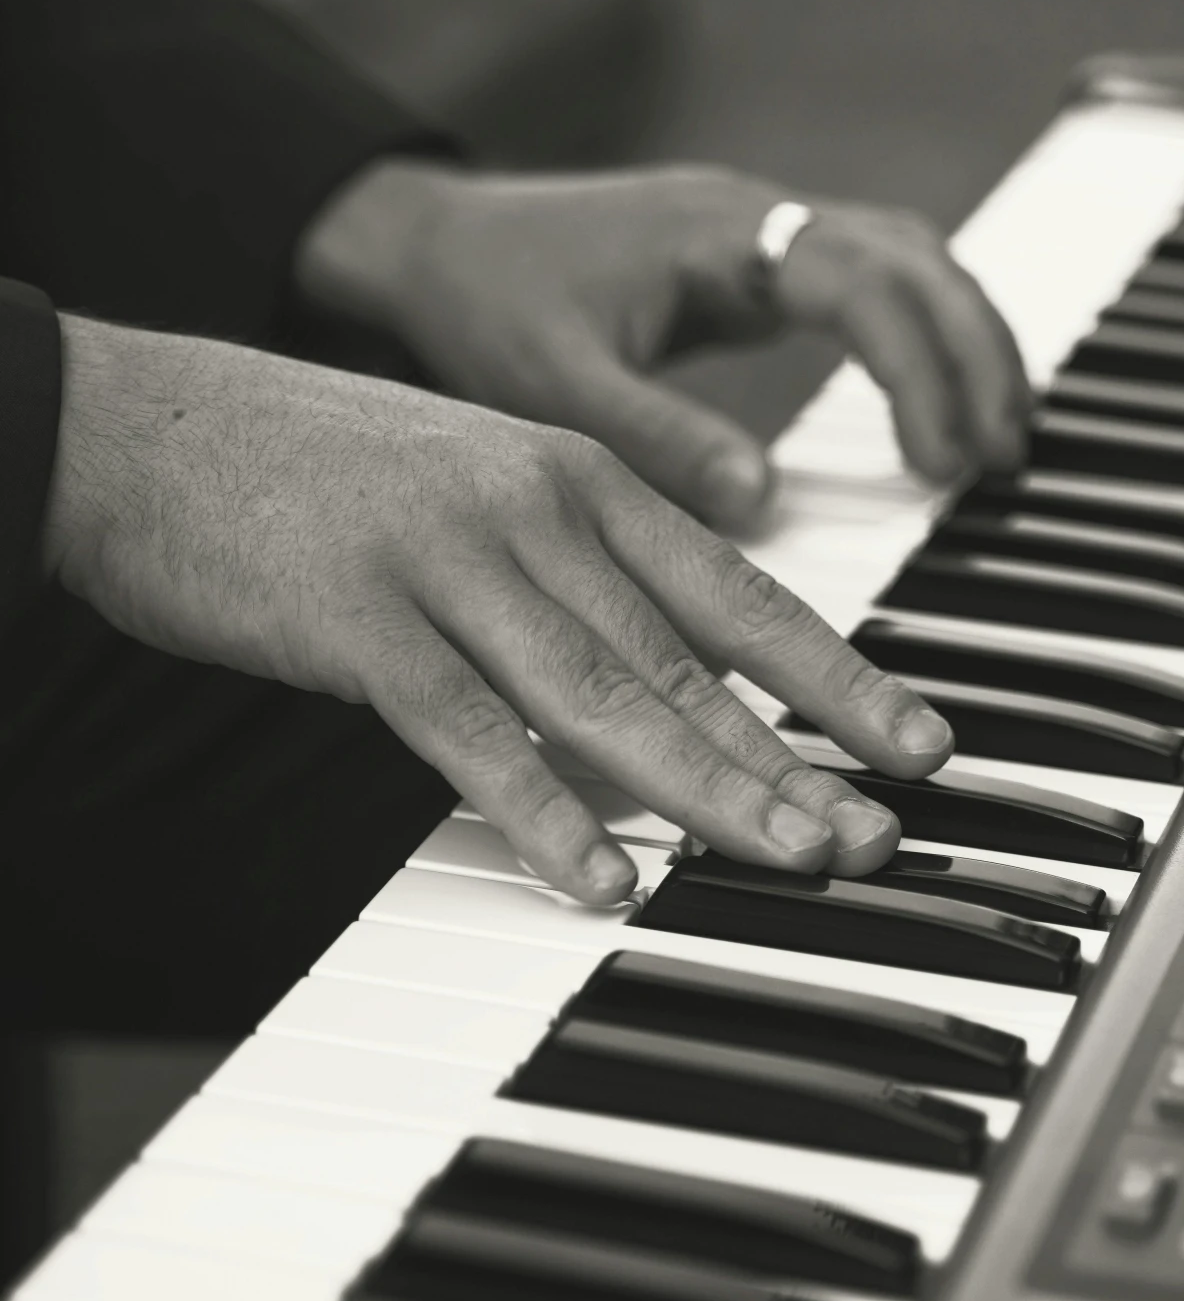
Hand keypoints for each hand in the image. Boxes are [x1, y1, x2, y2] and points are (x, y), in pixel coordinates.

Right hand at [44, 318, 954, 902]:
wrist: (148, 421)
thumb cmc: (320, 474)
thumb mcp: (474, 495)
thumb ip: (573, 580)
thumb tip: (666, 687)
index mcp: (577, 479)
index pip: (740, 592)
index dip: (840, 674)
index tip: (919, 744)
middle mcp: (535, 510)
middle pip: (692, 657)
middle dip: (799, 755)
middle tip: (879, 837)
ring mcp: (448, 560)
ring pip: (606, 692)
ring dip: (708, 787)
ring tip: (790, 860)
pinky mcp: (357, 619)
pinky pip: (468, 731)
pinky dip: (540, 812)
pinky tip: (604, 878)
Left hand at [296, 160, 1029, 528]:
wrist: (438, 243)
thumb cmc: (487, 304)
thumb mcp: (556, 386)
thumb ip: (658, 440)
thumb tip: (768, 501)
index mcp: (719, 232)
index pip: (863, 282)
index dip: (919, 370)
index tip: (940, 460)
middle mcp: (758, 213)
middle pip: (917, 259)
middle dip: (974, 356)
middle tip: (998, 461)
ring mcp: (765, 226)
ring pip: (911, 260)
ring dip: (964, 340)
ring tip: (993, 442)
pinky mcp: (759, 256)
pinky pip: (875, 279)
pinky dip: (923, 335)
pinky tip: (936, 404)